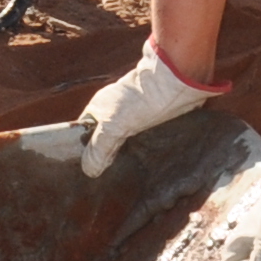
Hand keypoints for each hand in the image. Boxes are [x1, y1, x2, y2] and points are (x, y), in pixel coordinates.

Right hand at [73, 41, 226, 177]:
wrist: (176, 82)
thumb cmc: (141, 99)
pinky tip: (144, 164)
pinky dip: (143, 151)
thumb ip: (99, 148)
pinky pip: (143, 140)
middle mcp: (114, 112)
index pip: (84, 134)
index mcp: (98, 109)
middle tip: (108, 179)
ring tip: (127, 176)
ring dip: (126, 155)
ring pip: (125, 141)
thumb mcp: (113, 126)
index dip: (85, 152)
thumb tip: (88, 170)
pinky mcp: (153, 120)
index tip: (88, 171)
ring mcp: (134, 116)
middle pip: (105, 139)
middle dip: (106, 157)